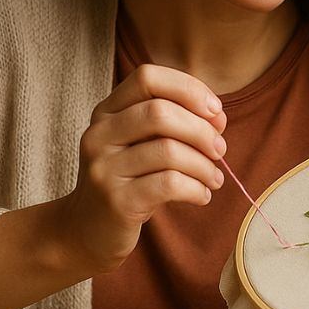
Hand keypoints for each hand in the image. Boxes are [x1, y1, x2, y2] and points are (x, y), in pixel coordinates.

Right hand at [54, 64, 227, 273]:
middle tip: (220, 150)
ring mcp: (104, 168)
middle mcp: (99, 134)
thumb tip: (217, 117)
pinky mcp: (116, 201)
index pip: (147, 77)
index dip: (188, 88)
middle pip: (161, 112)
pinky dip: (196, 189)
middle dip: (201, 130)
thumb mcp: (143, 144)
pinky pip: (169, 184)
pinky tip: (202, 195)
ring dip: (204, 165)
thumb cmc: (128, 181)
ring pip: (169, 151)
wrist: (88, 231)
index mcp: (107, 111)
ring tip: (214, 178)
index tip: (215, 111)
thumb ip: (175, 123)